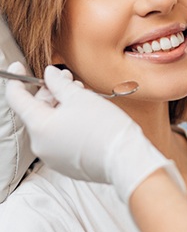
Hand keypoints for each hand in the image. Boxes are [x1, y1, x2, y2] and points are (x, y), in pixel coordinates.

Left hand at [5, 62, 183, 201]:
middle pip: (36, 111)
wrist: (124, 158)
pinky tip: (84, 115)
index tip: (18, 68)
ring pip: (49, 124)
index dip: (17, 80)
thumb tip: (49, 74)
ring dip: (60, 107)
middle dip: (50, 92)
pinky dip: (66, 124)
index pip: (17, 99)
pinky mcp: (66, 164)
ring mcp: (52, 157)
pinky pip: (59, 139)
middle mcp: (40, 145)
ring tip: (81, 96)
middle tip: (67, 80)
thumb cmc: (104, 127)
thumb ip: (59, 83)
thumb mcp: (80, 97)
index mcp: (39, 126)